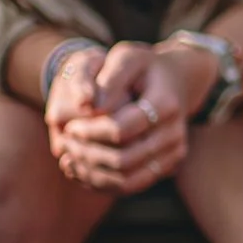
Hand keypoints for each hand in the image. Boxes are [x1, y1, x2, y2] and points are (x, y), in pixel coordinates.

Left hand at [51, 42, 194, 194]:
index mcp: (166, 104)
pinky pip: (131, 185)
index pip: (121, 130)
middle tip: (65, 142)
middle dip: (87, 155)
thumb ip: (108, 79)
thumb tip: (88, 107)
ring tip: (68, 158)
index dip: (90, 132)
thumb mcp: (126, 57)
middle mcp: (175, 134)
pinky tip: (79, 169)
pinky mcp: (166, 167)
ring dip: (91, 174)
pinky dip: (101, 183)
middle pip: (124, 160)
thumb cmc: (144, 67)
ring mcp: (173, 153)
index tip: (70, 126)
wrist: (177, 80)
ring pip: (127, 180)